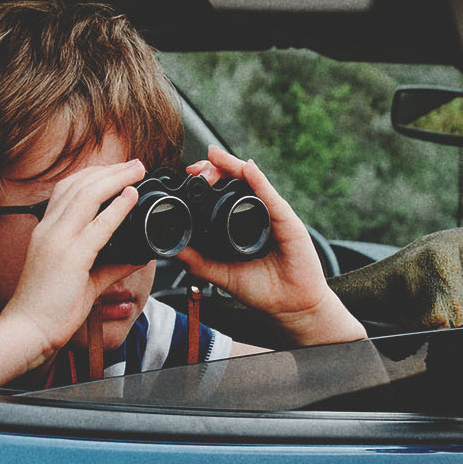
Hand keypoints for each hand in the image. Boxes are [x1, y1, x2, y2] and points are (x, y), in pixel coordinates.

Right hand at [0, 160, 147, 353]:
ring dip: (116, 178)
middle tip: (135, 163)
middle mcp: (49, 230)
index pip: (66, 190)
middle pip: (78, 185)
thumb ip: (110, 265)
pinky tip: (131, 195)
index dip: (93, 175)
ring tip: (137, 170)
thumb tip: (136, 255)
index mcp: (46, 232)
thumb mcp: (84, 279)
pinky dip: (117, 207)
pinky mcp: (70, 258)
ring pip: (87, 196)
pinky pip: (98, 226)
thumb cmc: (49, 308)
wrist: (28, 330)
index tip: (117, 171)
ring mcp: (58, 242)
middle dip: (109, 170)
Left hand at [179, 146, 366, 345]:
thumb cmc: (263, 290)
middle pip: (238, 179)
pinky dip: (259, 182)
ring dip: (232, 165)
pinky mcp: (289, 223)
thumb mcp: (223, 275)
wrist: (290, 307)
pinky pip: (271, 198)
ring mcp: (275, 215)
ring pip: (253, 181)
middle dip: (216, 166)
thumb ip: (199, 262)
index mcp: (244, 221)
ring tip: (215, 157)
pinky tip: (248, 169)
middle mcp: (260, 213)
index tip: (189, 173)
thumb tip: (172, 249)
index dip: (208, 179)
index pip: (225, 191)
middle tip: (197, 166)